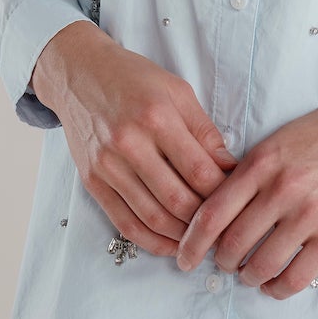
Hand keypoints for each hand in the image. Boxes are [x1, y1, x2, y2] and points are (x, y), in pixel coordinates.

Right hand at [32, 22, 237, 256]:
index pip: (199, 170)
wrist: (79, 75)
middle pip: (177, 200)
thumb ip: (204, 131)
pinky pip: (124, 222)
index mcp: (156, 117)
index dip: (223, 192)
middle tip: (224, 227)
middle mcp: (129, 143)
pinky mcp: (92, 181)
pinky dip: (151, 240)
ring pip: (152, 217)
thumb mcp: (177, 91)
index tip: (237, 200)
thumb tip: (229, 168)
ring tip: (203, 238)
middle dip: (206, 220)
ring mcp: (107, 165)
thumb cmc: (133, 79)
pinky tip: (170, 243)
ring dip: (182, 236)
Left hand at [174, 75, 317, 297]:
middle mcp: (281, 189)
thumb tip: (219, 207)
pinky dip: (278, 288)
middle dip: (221, 262)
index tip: (183, 256)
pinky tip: (274, 285)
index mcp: (262, 162)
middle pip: (233, 243)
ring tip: (249, 275)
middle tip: (221, 265)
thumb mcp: (282, 139)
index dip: (192, 242)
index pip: (212, 212)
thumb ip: (251, 171)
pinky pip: (297, 276)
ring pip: (261, 264)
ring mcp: (310, 214)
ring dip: (248, 277)